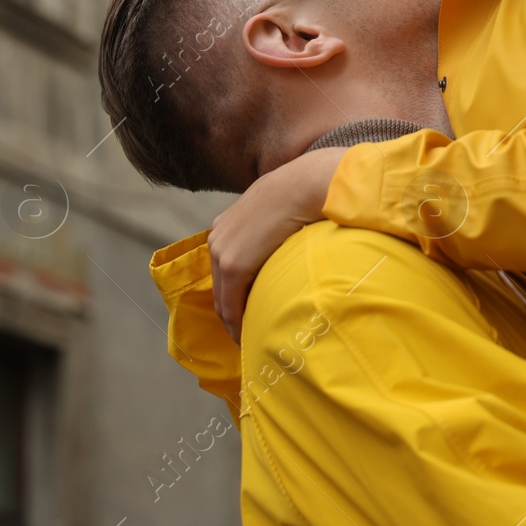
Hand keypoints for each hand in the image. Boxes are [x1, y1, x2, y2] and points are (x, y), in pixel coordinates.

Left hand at [209, 146, 344, 341]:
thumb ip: (277, 226)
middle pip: (219, 287)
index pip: (225, 269)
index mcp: (228, 224)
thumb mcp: (282, 208)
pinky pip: (231, 305)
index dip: (235, 293)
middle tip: (249, 334)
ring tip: (251, 340)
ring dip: (235, 322)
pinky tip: (249, 337)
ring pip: (223, 299)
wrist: (307, 184)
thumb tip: (297, 236)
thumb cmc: (305, 193)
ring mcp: (222, 251)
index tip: (251, 311)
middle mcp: (218, 237)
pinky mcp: (234, 265)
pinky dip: (237, 324)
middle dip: (232, 312)